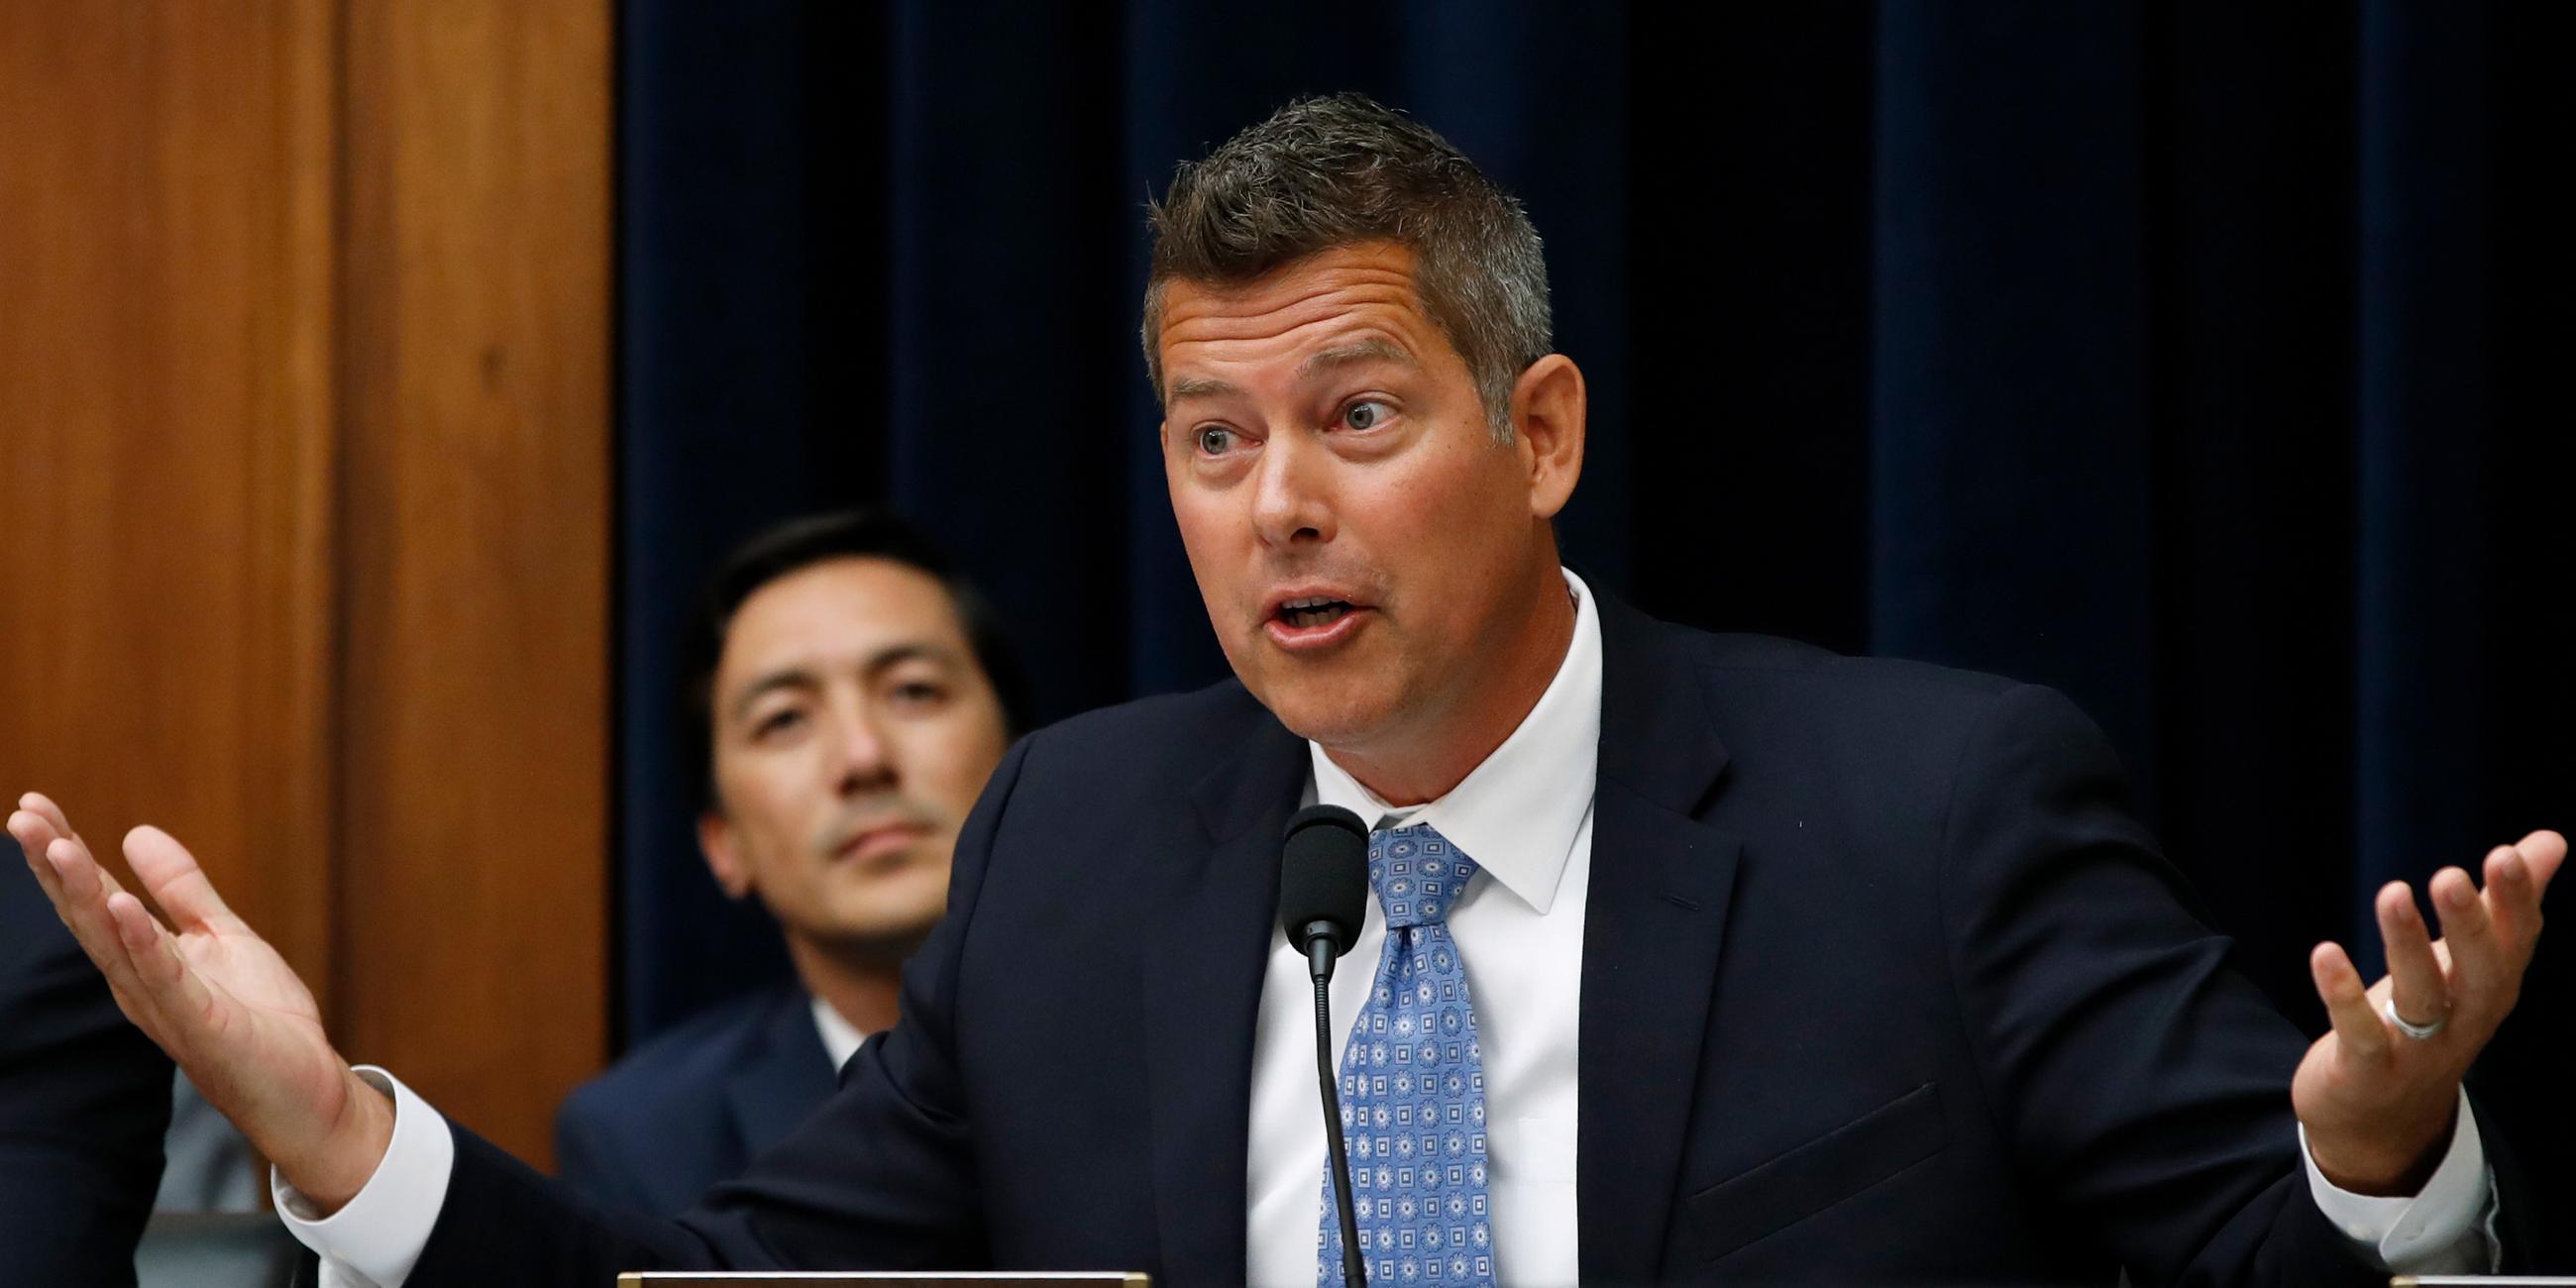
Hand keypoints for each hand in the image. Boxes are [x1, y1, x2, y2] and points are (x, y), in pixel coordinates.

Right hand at [7, 792, 393, 1210]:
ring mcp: (165, 1005)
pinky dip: (143, 941)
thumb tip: (136, 832)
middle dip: (54, 866)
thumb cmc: (261, 1021)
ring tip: (59, 844)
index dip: (63, 852)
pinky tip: (122, 905)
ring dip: (84, 892)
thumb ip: (182, 890)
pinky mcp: (201, 1024)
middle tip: (23, 815)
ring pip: (113, 942)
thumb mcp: (222, 937)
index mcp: (141, 959)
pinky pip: (165, 978)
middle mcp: (138, 981)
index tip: (34, 803)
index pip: (93, 897)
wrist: (306, 1089)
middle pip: (87, 915)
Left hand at [2293, 829, 2562, 1194]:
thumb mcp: (2470, 964)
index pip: (2515, 942)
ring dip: (2406, 946)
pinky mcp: (2367, 1069)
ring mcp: (2418, 1049)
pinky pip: (2359, 1033)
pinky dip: (2342, 994)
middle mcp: (2464, 1019)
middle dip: (2469, 925)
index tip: (2508, 854)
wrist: (2384, 1121)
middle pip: (2478, 972)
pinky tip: (2324, 952)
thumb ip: (2506, 904)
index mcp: (2491, 987)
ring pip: (2420, 998)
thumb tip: (2550, 841)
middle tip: (2451, 874)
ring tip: (2392, 892)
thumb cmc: (2431, 1022)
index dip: (2516, 902)